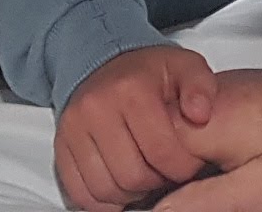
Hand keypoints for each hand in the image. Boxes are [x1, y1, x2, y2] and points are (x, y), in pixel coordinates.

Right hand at [56, 45, 215, 211]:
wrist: (105, 63)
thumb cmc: (149, 72)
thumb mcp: (185, 66)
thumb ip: (201, 87)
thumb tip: (201, 114)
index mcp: (132, 89)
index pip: (161, 151)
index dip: (182, 167)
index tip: (188, 163)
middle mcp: (96, 109)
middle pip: (132, 175)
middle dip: (157, 183)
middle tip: (168, 173)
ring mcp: (74, 129)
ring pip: (104, 189)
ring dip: (131, 194)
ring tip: (147, 179)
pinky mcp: (61, 146)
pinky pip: (79, 192)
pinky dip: (103, 201)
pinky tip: (122, 188)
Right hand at [157, 67, 261, 211]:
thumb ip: (202, 203)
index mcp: (207, 119)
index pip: (143, 159)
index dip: (148, 191)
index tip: (163, 202)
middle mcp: (206, 99)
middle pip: (153, 148)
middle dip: (160, 181)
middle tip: (196, 197)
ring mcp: (218, 97)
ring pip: (169, 141)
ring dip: (176, 171)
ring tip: (205, 187)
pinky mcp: (230, 102)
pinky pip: (192, 133)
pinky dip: (193, 158)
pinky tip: (217, 174)